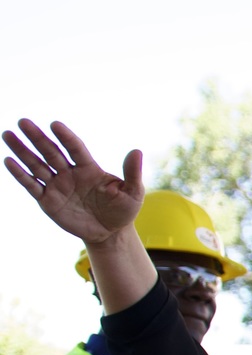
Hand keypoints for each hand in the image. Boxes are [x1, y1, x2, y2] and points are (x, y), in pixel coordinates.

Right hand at [3, 120, 143, 242]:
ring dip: (22, 151)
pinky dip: (20, 174)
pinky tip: (9, 161)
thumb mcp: (132, 193)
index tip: (54, 124)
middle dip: (37, 138)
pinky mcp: (48, 200)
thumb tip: (136, 151)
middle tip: (23, 122)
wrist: (110, 233)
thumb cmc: (123, 210)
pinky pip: (32, 185)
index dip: (65, 137)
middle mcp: (70, 173)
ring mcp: (57, 186)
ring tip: (7, 135)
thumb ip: (132, 173)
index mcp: (89, 168)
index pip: (75, 148)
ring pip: (37, 165)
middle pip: (51, 152)